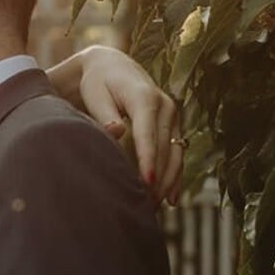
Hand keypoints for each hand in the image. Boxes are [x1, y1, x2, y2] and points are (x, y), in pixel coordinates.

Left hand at [64, 45, 184, 204]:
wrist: (113, 66)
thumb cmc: (98, 83)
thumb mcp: (96, 94)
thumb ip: (105, 115)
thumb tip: (117, 132)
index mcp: (144, 96)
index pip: (148, 133)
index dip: (148, 159)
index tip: (146, 182)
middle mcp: (165, 105)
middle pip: (164, 148)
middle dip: (156, 178)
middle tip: (144, 206)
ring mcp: (173, 115)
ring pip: (175, 154)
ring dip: (167, 181)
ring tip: (153, 207)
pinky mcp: (173, 124)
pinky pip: (178, 153)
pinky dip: (175, 176)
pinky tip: (170, 199)